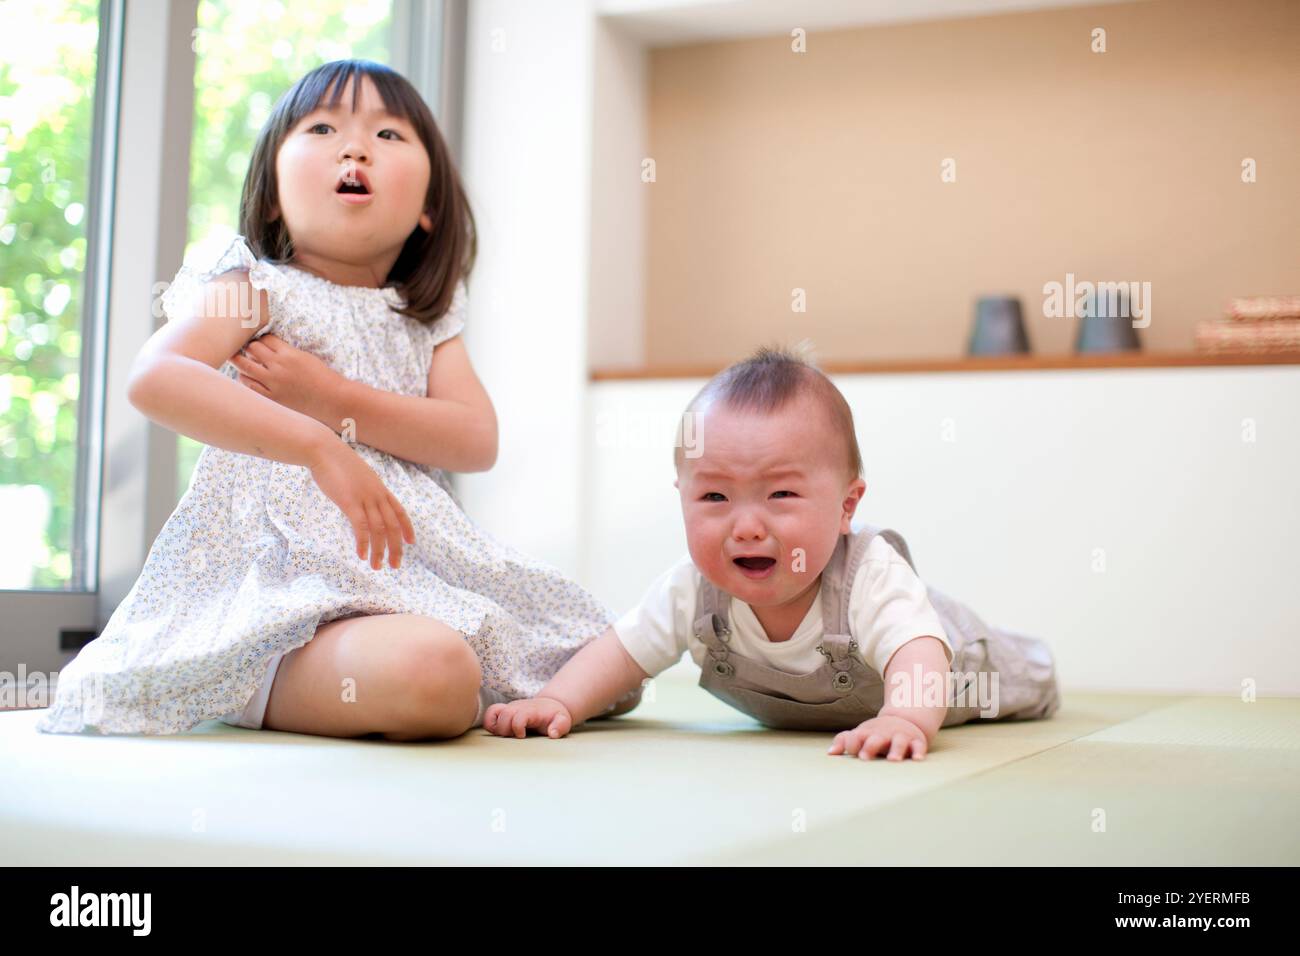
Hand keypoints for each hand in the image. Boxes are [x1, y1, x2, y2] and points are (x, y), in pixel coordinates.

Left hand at [231, 334, 341, 425]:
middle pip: (252, 348)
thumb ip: (287, 352)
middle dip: (250, 348)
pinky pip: (249, 384)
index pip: (265, 339)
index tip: (263, 343)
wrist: (331, 399)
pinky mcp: (272, 396)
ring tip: (240, 360)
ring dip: (240, 360)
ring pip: (245, 365)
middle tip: (251, 351)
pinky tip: (247, 376)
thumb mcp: (306, 357)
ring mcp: (273, 382)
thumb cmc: (322, 377)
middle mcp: (278, 366)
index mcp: (289, 354)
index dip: (263, 339)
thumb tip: (268, 348)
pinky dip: (244, 378)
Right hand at [307, 440, 414, 569]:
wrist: (323, 450)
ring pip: (379, 529)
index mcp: (380, 488)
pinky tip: (361, 555)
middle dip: (396, 548)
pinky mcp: (349, 502)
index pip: (400, 511)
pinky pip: (361, 526)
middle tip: (395, 566)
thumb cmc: (336, 463)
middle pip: (393, 525)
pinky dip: (363, 542)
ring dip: (379, 551)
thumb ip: (363, 489)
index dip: (407, 528)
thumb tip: (362, 500)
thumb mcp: (357, 476)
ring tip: (377, 567)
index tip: (410, 542)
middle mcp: (377, 494)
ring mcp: (364, 498)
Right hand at [483, 697, 573, 738]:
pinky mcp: (504, 712)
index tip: (523, 736)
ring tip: (507, 735)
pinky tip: (500, 732)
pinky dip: (490, 723)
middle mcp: (518, 707)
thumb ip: (560, 726)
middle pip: (504, 715)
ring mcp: (510, 708)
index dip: (518, 728)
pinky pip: (490, 713)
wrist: (550, 706)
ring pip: (493, 713)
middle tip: (515, 737)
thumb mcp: (563, 721)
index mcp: (531, 711)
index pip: (519, 716)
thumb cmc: (555, 716)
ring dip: (497, 727)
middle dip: (506, 729)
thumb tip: (553, 733)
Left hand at [828, 714, 928, 760]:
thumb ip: (844, 741)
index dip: (853, 742)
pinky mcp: (915, 742)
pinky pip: (918, 746)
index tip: (851, 751)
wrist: (904, 720)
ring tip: (892, 760)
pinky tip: (917, 759)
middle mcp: (884, 734)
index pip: (857, 736)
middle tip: (864, 757)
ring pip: (898, 742)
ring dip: (895, 750)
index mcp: (868, 733)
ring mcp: (900, 737)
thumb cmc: (876, 733)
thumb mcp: (861, 734)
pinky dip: (918, 751)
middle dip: (870, 746)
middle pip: (876, 738)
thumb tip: (830, 753)